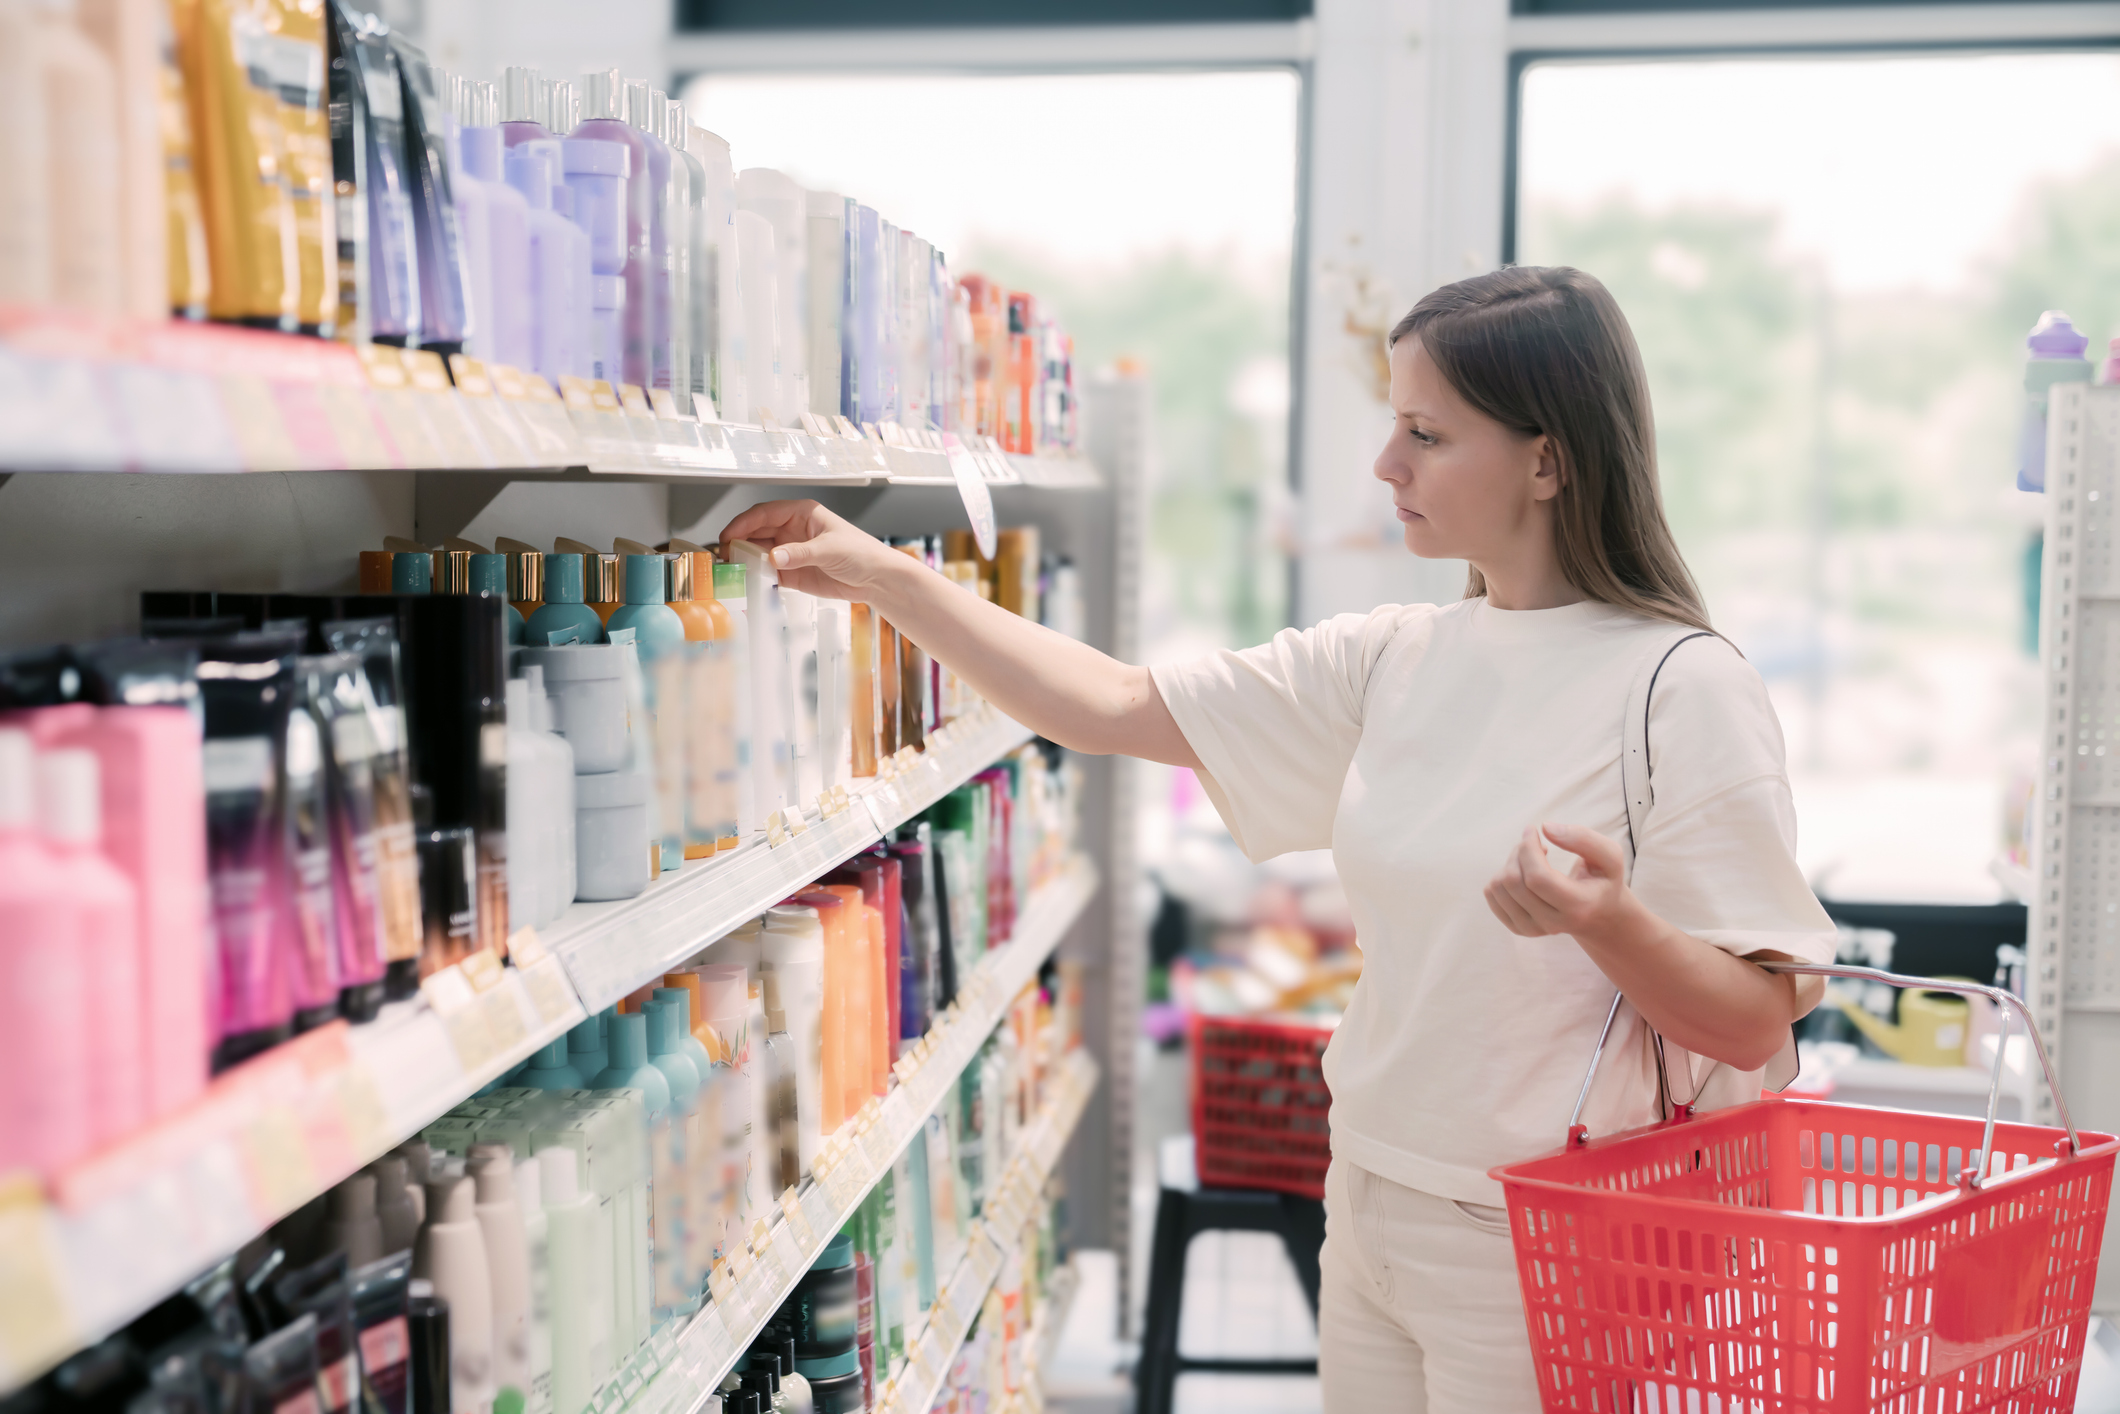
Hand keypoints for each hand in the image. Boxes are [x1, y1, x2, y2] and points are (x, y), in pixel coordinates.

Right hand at [717, 499, 906, 602]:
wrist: (875, 580)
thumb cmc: (862, 553)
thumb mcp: (830, 550)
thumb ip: (800, 554)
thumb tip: (773, 557)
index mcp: (801, 514)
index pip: (765, 513)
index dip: (743, 522)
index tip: (728, 534)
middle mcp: (792, 531)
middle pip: (756, 532)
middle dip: (738, 541)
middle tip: (724, 555)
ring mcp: (790, 552)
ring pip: (758, 552)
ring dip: (744, 560)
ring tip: (732, 569)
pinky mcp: (792, 573)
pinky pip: (767, 573)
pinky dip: (755, 576)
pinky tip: (748, 581)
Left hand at [1483, 823, 1636, 944]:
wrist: (1599, 915)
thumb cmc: (1603, 880)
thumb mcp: (1610, 856)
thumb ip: (1583, 838)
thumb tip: (1545, 828)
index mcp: (1578, 907)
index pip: (1537, 878)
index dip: (1528, 849)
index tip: (1532, 830)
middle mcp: (1553, 924)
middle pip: (1514, 881)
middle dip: (1519, 851)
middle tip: (1535, 843)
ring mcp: (1533, 929)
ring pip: (1498, 887)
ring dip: (1510, 863)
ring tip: (1532, 859)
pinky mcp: (1518, 928)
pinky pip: (1491, 895)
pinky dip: (1502, 876)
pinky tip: (1523, 875)